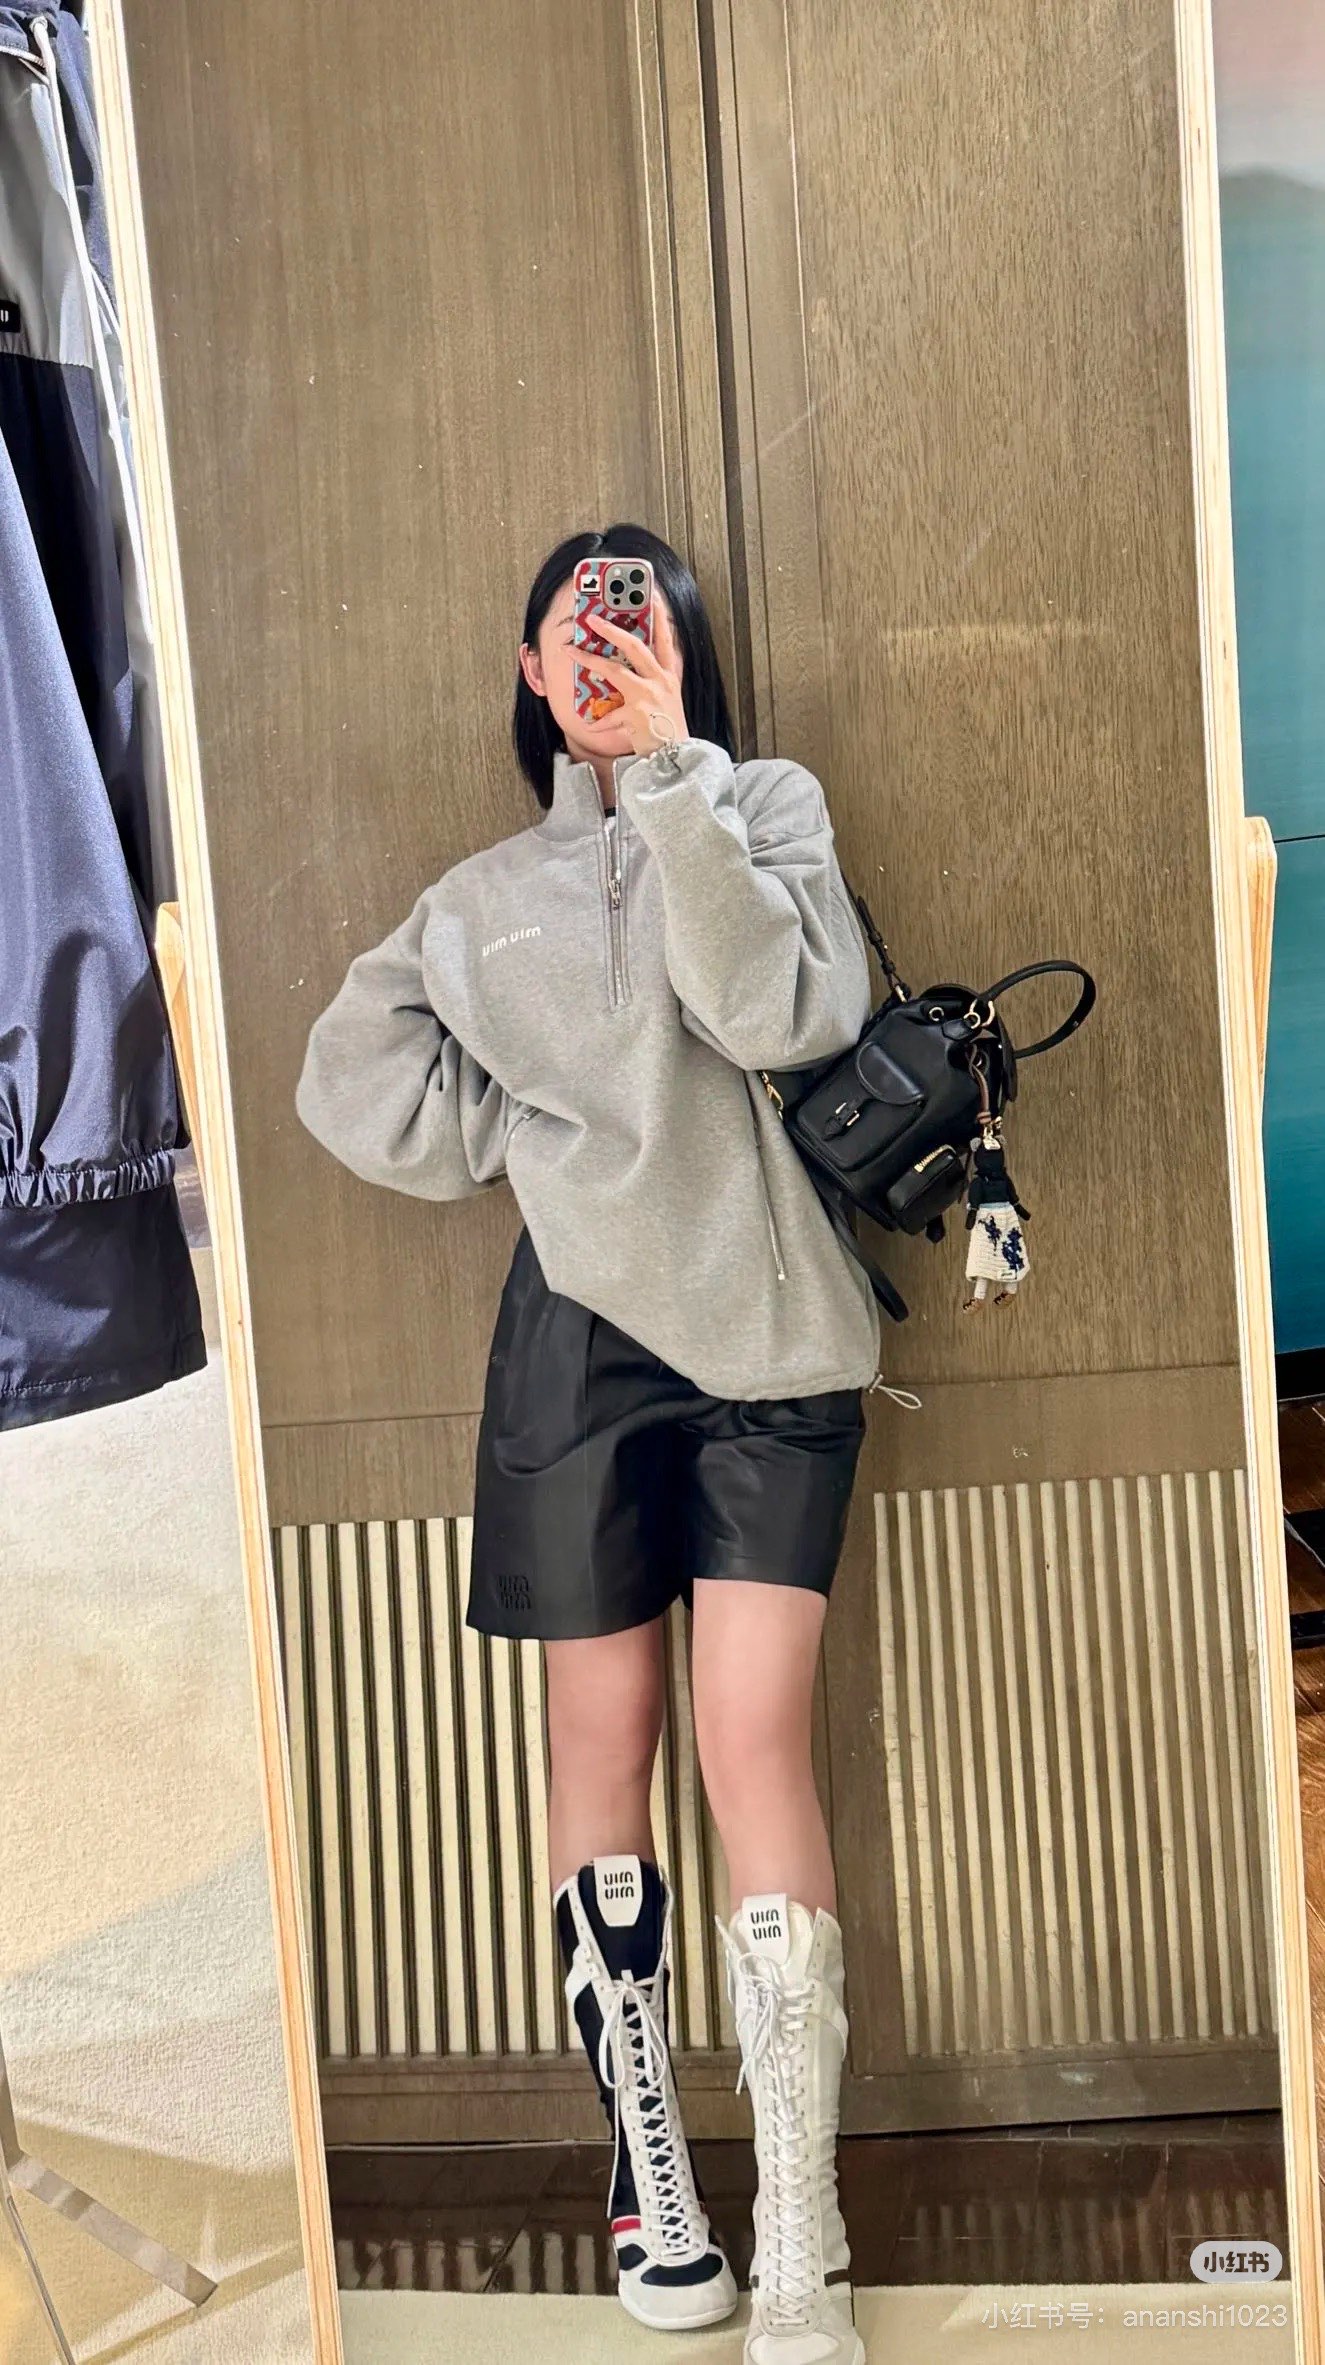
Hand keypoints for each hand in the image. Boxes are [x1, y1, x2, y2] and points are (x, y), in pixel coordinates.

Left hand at [579, 600, 689, 757]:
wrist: (676, 758)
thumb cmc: (668, 731)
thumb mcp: (665, 702)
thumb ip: (649, 684)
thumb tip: (622, 674)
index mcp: (668, 676)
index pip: (665, 640)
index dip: (660, 617)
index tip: (653, 597)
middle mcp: (660, 681)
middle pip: (635, 646)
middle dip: (611, 630)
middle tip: (593, 618)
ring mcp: (649, 696)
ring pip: (614, 670)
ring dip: (589, 659)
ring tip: (570, 650)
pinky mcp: (636, 713)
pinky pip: (610, 715)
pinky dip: (599, 721)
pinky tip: (590, 724)